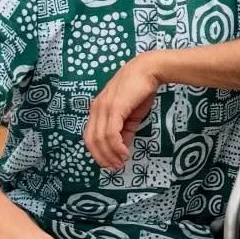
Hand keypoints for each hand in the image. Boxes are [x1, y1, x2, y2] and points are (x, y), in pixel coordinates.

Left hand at [84, 53, 163, 169]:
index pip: (90, 136)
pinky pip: (111, 133)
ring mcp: (104, 108)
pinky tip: (125, 152)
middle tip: (114, 167)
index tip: (109, 163)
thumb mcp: (130, 115)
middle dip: (102, 157)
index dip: (98, 153)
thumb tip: (122, 149)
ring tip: (121, 162)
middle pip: (92, 140)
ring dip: (110, 154)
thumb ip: (124, 131)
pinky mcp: (114, 108)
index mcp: (97, 110)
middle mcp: (96, 109)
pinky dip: (117, 146)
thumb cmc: (140, 90)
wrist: (149, 70)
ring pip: (101, 139)